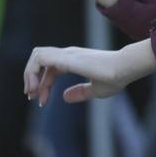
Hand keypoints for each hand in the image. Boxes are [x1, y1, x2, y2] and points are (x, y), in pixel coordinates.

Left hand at [23, 41, 155, 106]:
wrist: (125, 68)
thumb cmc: (116, 77)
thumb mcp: (95, 90)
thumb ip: (80, 92)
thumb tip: (64, 97)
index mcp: (74, 60)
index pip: (50, 68)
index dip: (43, 85)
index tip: (42, 102)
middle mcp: (68, 54)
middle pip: (40, 61)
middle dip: (32, 79)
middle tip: (32, 98)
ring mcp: (67, 54)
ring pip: (37, 55)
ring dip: (30, 74)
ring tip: (32, 93)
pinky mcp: (66, 58)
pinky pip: (40, 59)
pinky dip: (33, 72)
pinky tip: (37, 88)